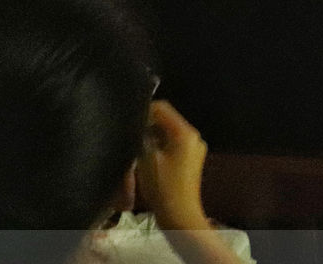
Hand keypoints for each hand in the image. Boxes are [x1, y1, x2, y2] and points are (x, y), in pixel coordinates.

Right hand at [137, 100, 210, 231]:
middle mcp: (194, 136)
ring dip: (151, 139)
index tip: (128, 122)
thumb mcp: (147, 158)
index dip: (144, 112)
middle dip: (147, 128)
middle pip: (166, 122)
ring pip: (167, 134)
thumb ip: (143, 136)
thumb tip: (138, 124)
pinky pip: (172, 146)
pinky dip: (158, 149)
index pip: (163, 108)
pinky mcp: (191, 160)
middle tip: (131, 138)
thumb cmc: (163, 186)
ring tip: (137, 150)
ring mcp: (194, 149)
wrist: (180, 215)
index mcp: (186, 132)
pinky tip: (146, 160)